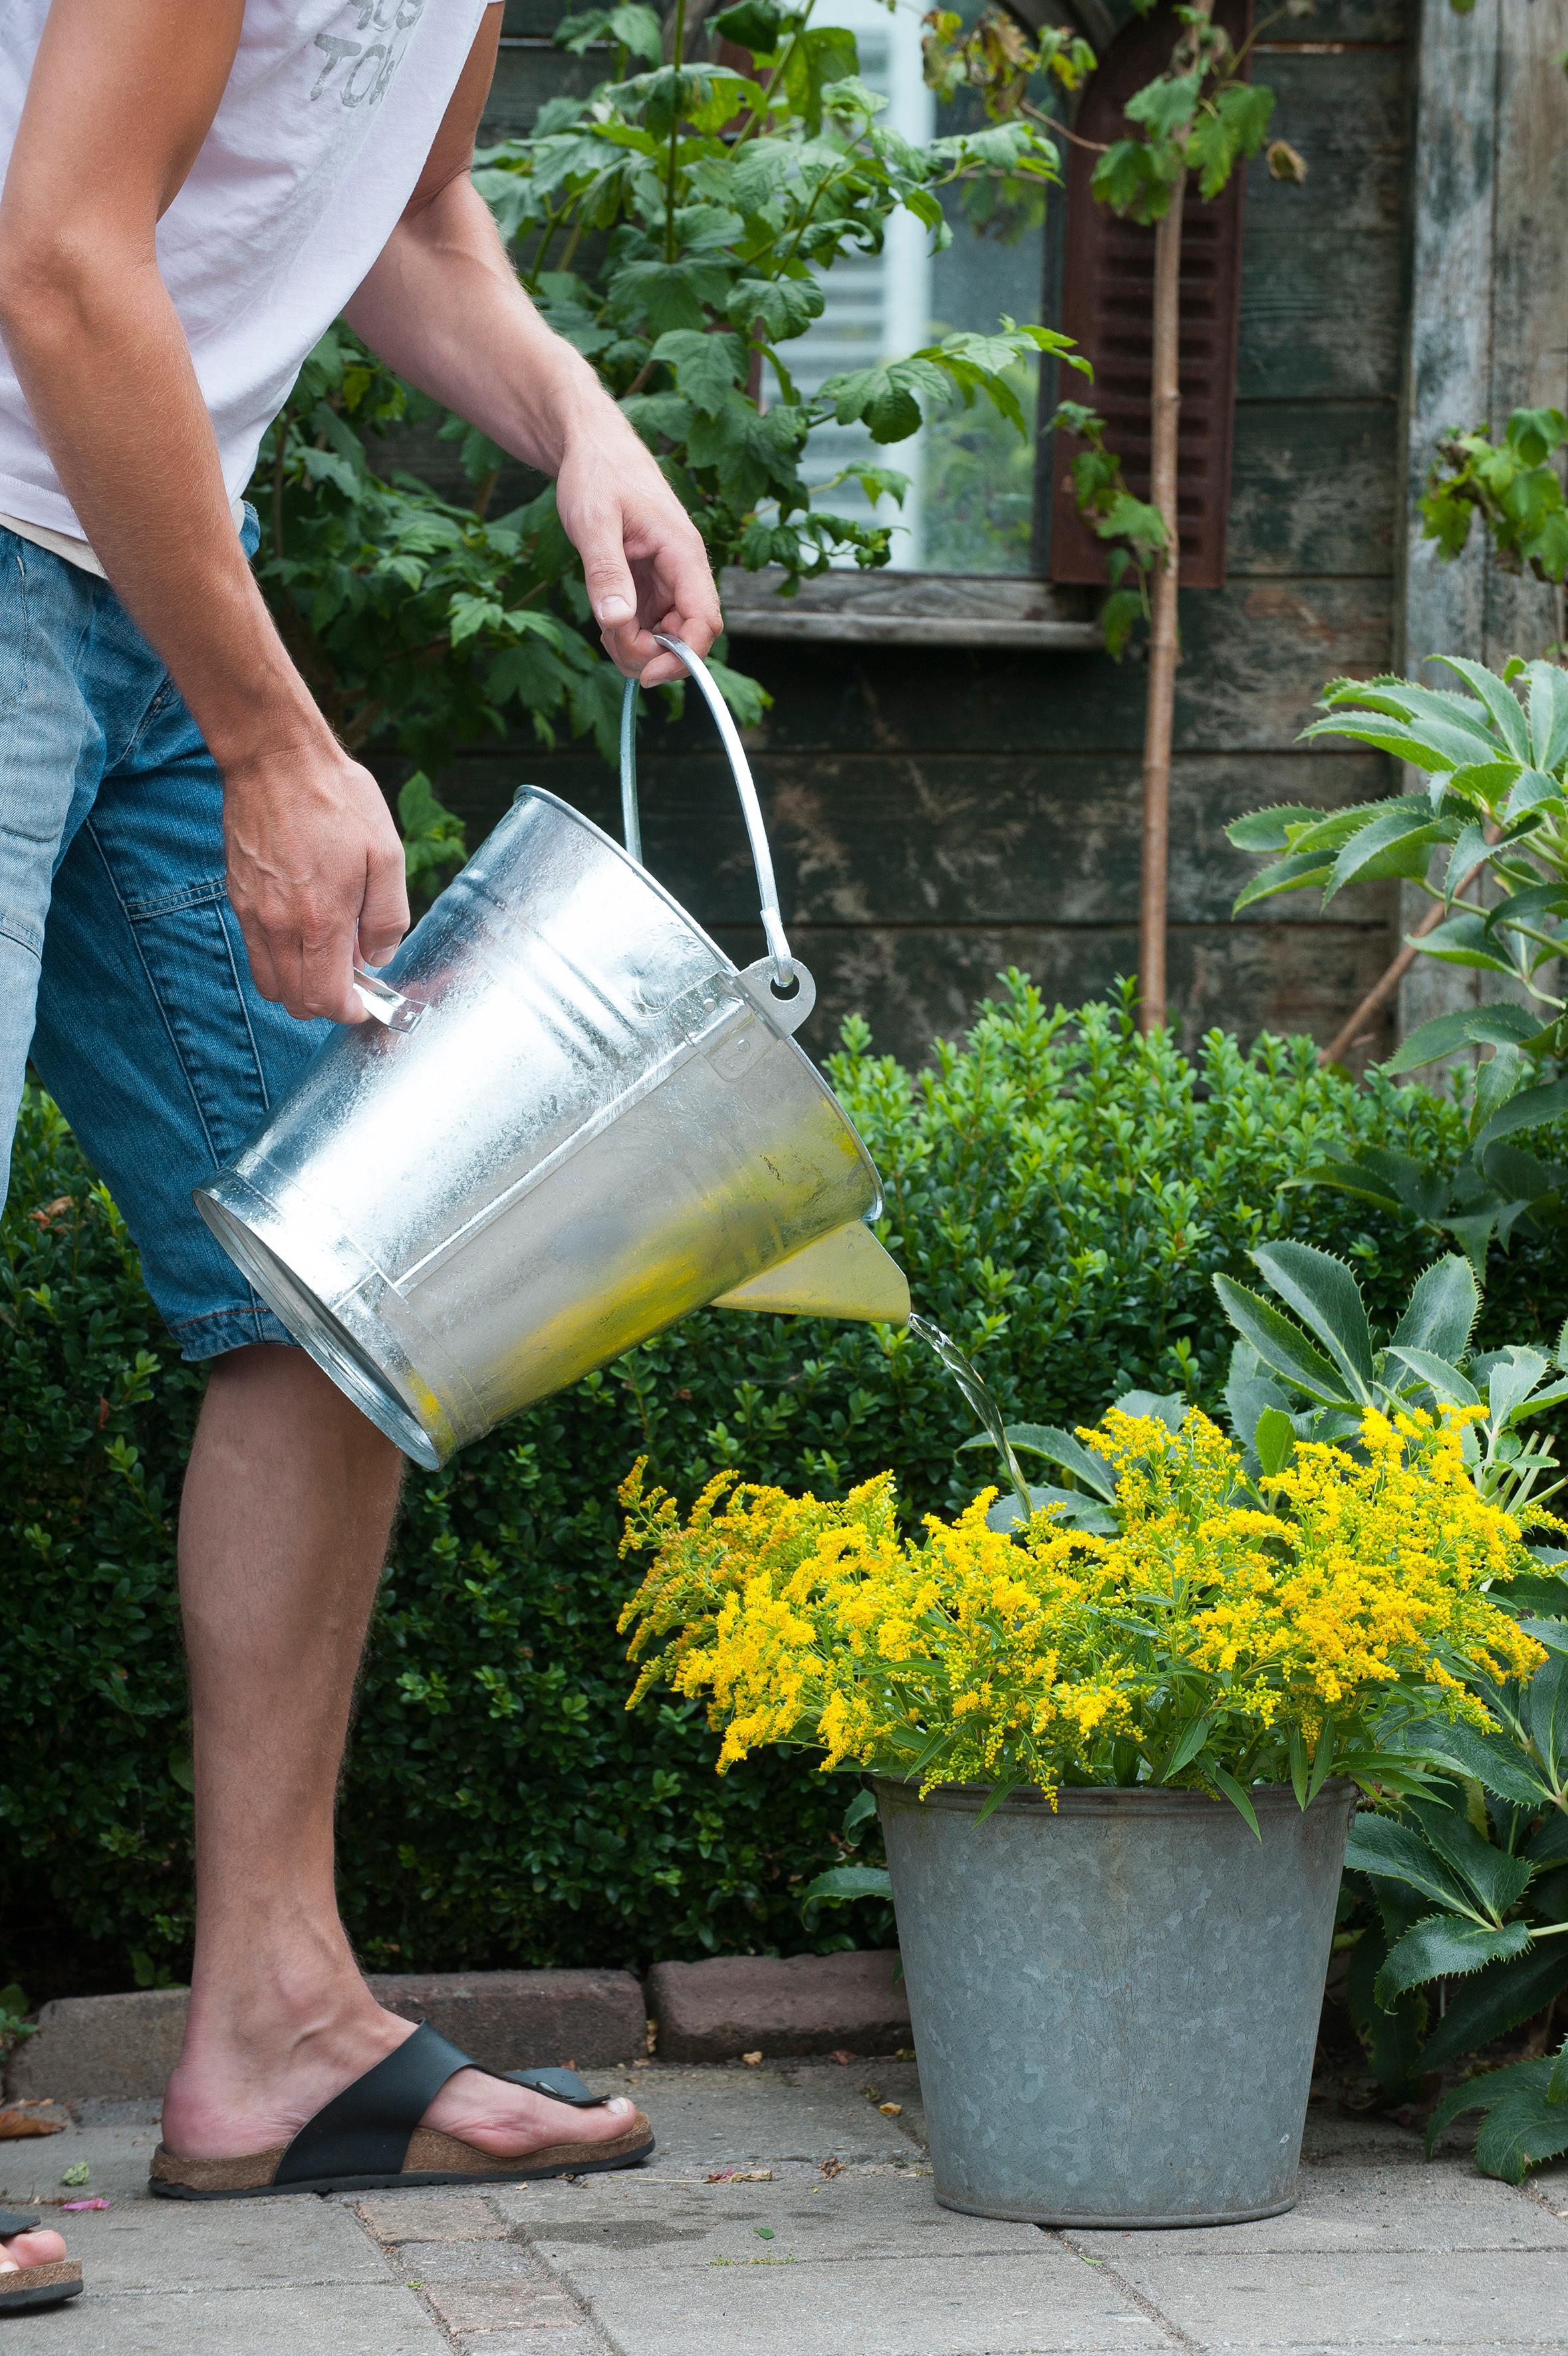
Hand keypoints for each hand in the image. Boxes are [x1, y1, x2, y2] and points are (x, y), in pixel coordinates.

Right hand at [221, 743, 408, 1024]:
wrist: (275, 758)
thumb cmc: (336, 800)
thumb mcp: (386, 854)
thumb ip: (387, 916)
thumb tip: (378, 956)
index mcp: (320, 920)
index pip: (325, 999)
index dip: (349, 1011)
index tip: (365, 1001)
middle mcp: (278, 925)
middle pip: (294, 1002)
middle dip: (325, 1002)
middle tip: (351, 975)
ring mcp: (252, 912)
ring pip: (270, 982)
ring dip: (299, 983)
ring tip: (327, 952)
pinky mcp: (238, 896)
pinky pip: (255, 950)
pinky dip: (280, 958)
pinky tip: (304, 927)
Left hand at [555, 427, 722, 688]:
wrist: (592, 446)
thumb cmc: (598, 473)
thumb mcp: (594, 521)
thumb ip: (606, 572)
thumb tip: (618, 621)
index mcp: (683, 553)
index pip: (704, 621)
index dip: (682, 657)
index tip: (646, 674)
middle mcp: (683, 570)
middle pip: (685, 636)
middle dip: (649, 653)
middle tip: (608, 637)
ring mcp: (668, 579)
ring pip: (665, 635)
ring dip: (635, 646)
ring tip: (604, 624)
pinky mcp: (651, 582)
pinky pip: (648, 623)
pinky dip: (627, 632)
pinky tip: (607, 617)